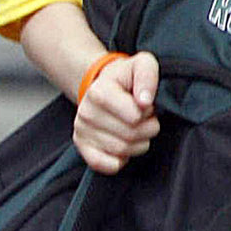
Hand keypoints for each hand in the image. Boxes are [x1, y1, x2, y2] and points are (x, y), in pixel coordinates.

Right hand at [75, 49, 159, 176]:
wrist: (103, 86)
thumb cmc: (126, 78)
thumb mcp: (141, 65)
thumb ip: (147, 76)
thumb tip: (144, 101)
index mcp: (99, 92)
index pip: (135, 116)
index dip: (148, 111)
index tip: (144, 103)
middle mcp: (85, 112)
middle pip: (130, 135)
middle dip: (147, 129)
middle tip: (144, 119)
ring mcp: (82, 131)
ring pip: (121, 151)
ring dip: (138, 144)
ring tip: (135, 129)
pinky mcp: (82, 146)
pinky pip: (106, 165)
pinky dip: (120, 160)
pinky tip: (124, 147)